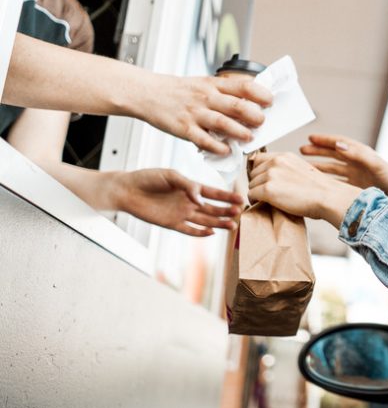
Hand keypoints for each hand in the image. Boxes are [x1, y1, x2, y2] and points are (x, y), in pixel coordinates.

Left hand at [112, 169, 243, 236]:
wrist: (127, 190)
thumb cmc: (147, 178)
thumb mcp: (170, 175)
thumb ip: (188, 185)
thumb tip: (201, 199)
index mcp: (191, 188)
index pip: (214, 193)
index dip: (227, 196)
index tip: (240, 198)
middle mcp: (189, 202)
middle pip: (213, 208)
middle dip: (226, 210)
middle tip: (239, 213)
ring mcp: (182, 213)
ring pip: (205, 220)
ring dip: (218, 223)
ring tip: (232, 225)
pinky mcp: (172, 224)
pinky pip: (189, 230)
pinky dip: (200, 232)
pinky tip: (211, 232)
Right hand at [136, 74, 272, 154]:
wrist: (147, 93)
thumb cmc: (180, 91)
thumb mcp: (204, 84)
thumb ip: (225, 93)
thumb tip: (252, 104)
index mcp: (214, 85)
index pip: (244, 86)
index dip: (261, 94)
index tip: (271, 102)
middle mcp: (206, 97)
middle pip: (237, 105)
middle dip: (254, 115)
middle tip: (262, 123)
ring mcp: (195, 113)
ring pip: (222, 123)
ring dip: (239, 132)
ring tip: (249, 138)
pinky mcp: (184, 128)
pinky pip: (203, 140)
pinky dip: (217, 147)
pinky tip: (226, 150)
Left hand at [247, 152, 361, 227]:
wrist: (328, 197)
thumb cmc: (320, 190)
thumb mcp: (302, 170)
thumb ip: (286, 169)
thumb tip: (273, 178)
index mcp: (284, 156)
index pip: (259, 159)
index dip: (259, 172)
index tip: (262, 181)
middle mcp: (276, 162)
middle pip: (253, 172)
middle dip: (258, 183)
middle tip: (267, 194)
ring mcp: (271, 175)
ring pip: (251, 184)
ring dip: (257, 193)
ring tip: (268, 201)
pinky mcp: (268, 189)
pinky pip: (251, 194)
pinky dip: (255, 201)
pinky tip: (265, 205)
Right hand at [299, 134, 387, 195]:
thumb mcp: (375, 165)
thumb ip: (358, 155)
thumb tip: (339, 145)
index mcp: (360, 153)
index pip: (338, 143)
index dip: (324, 140)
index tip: (310, 138)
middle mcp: (356, 162)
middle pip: (332, 153)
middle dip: (317, 151)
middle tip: (301, 150)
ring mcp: (355, 174)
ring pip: (332, 168)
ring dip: (318, 165)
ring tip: (303, 165)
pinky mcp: (354, 186)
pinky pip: (336, 181)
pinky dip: (325, 180)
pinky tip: (315, 183)